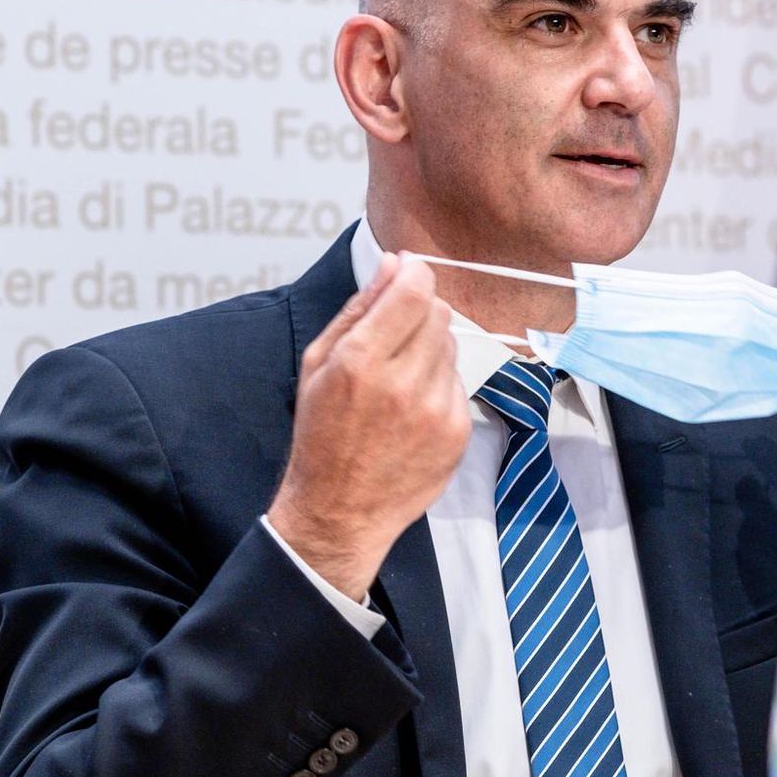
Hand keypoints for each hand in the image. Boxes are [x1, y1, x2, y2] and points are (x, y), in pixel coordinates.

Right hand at [268, 253, 470, 599]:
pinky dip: (438, 385)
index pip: (414, 291)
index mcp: (360, 362)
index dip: (414, 274)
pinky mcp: (457, 431)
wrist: (340, 511)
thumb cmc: (322, 436)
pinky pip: (457, 382)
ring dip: (428, 350)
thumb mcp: (319, 364)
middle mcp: (403, 384)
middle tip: (393, 337)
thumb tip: (393, 265)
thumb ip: (358, 309)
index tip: (407, 275)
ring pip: (451, 345)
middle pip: (437, 312)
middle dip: (418, 312)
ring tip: (397, 380)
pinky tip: (411, 409)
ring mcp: (435, 410)